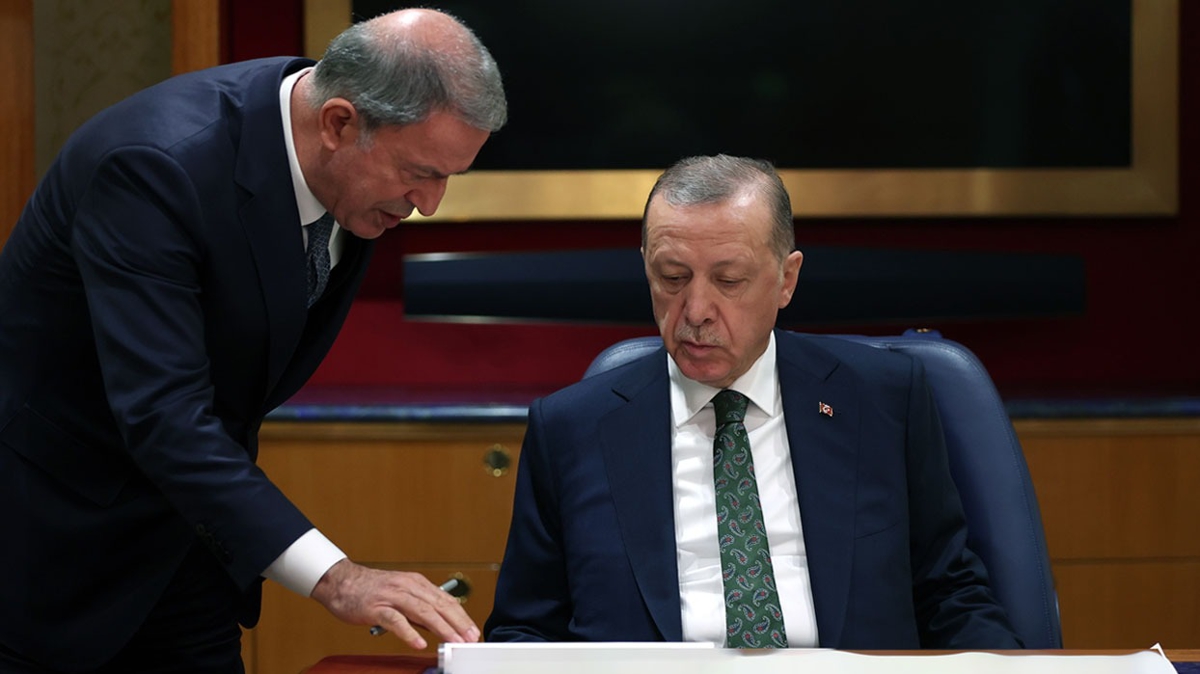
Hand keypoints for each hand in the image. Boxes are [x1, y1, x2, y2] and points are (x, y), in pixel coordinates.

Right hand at [310, 559, 480, 648]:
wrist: (340, 581)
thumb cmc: (370, 590)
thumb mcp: (400, 593)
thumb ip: (419, 608)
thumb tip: (439, 625)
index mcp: (416, 582)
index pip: (445, 600)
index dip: (461, 616)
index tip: (472, 630)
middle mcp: (407, 586)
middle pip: (438, 605)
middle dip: (457, 623)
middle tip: (469, 638)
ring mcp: (392, 596)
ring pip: (422, 612)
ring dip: (441, 627)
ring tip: (453, 640)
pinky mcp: (376, 608)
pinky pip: (396, 621)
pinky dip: (409, 632)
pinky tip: (419, 643)